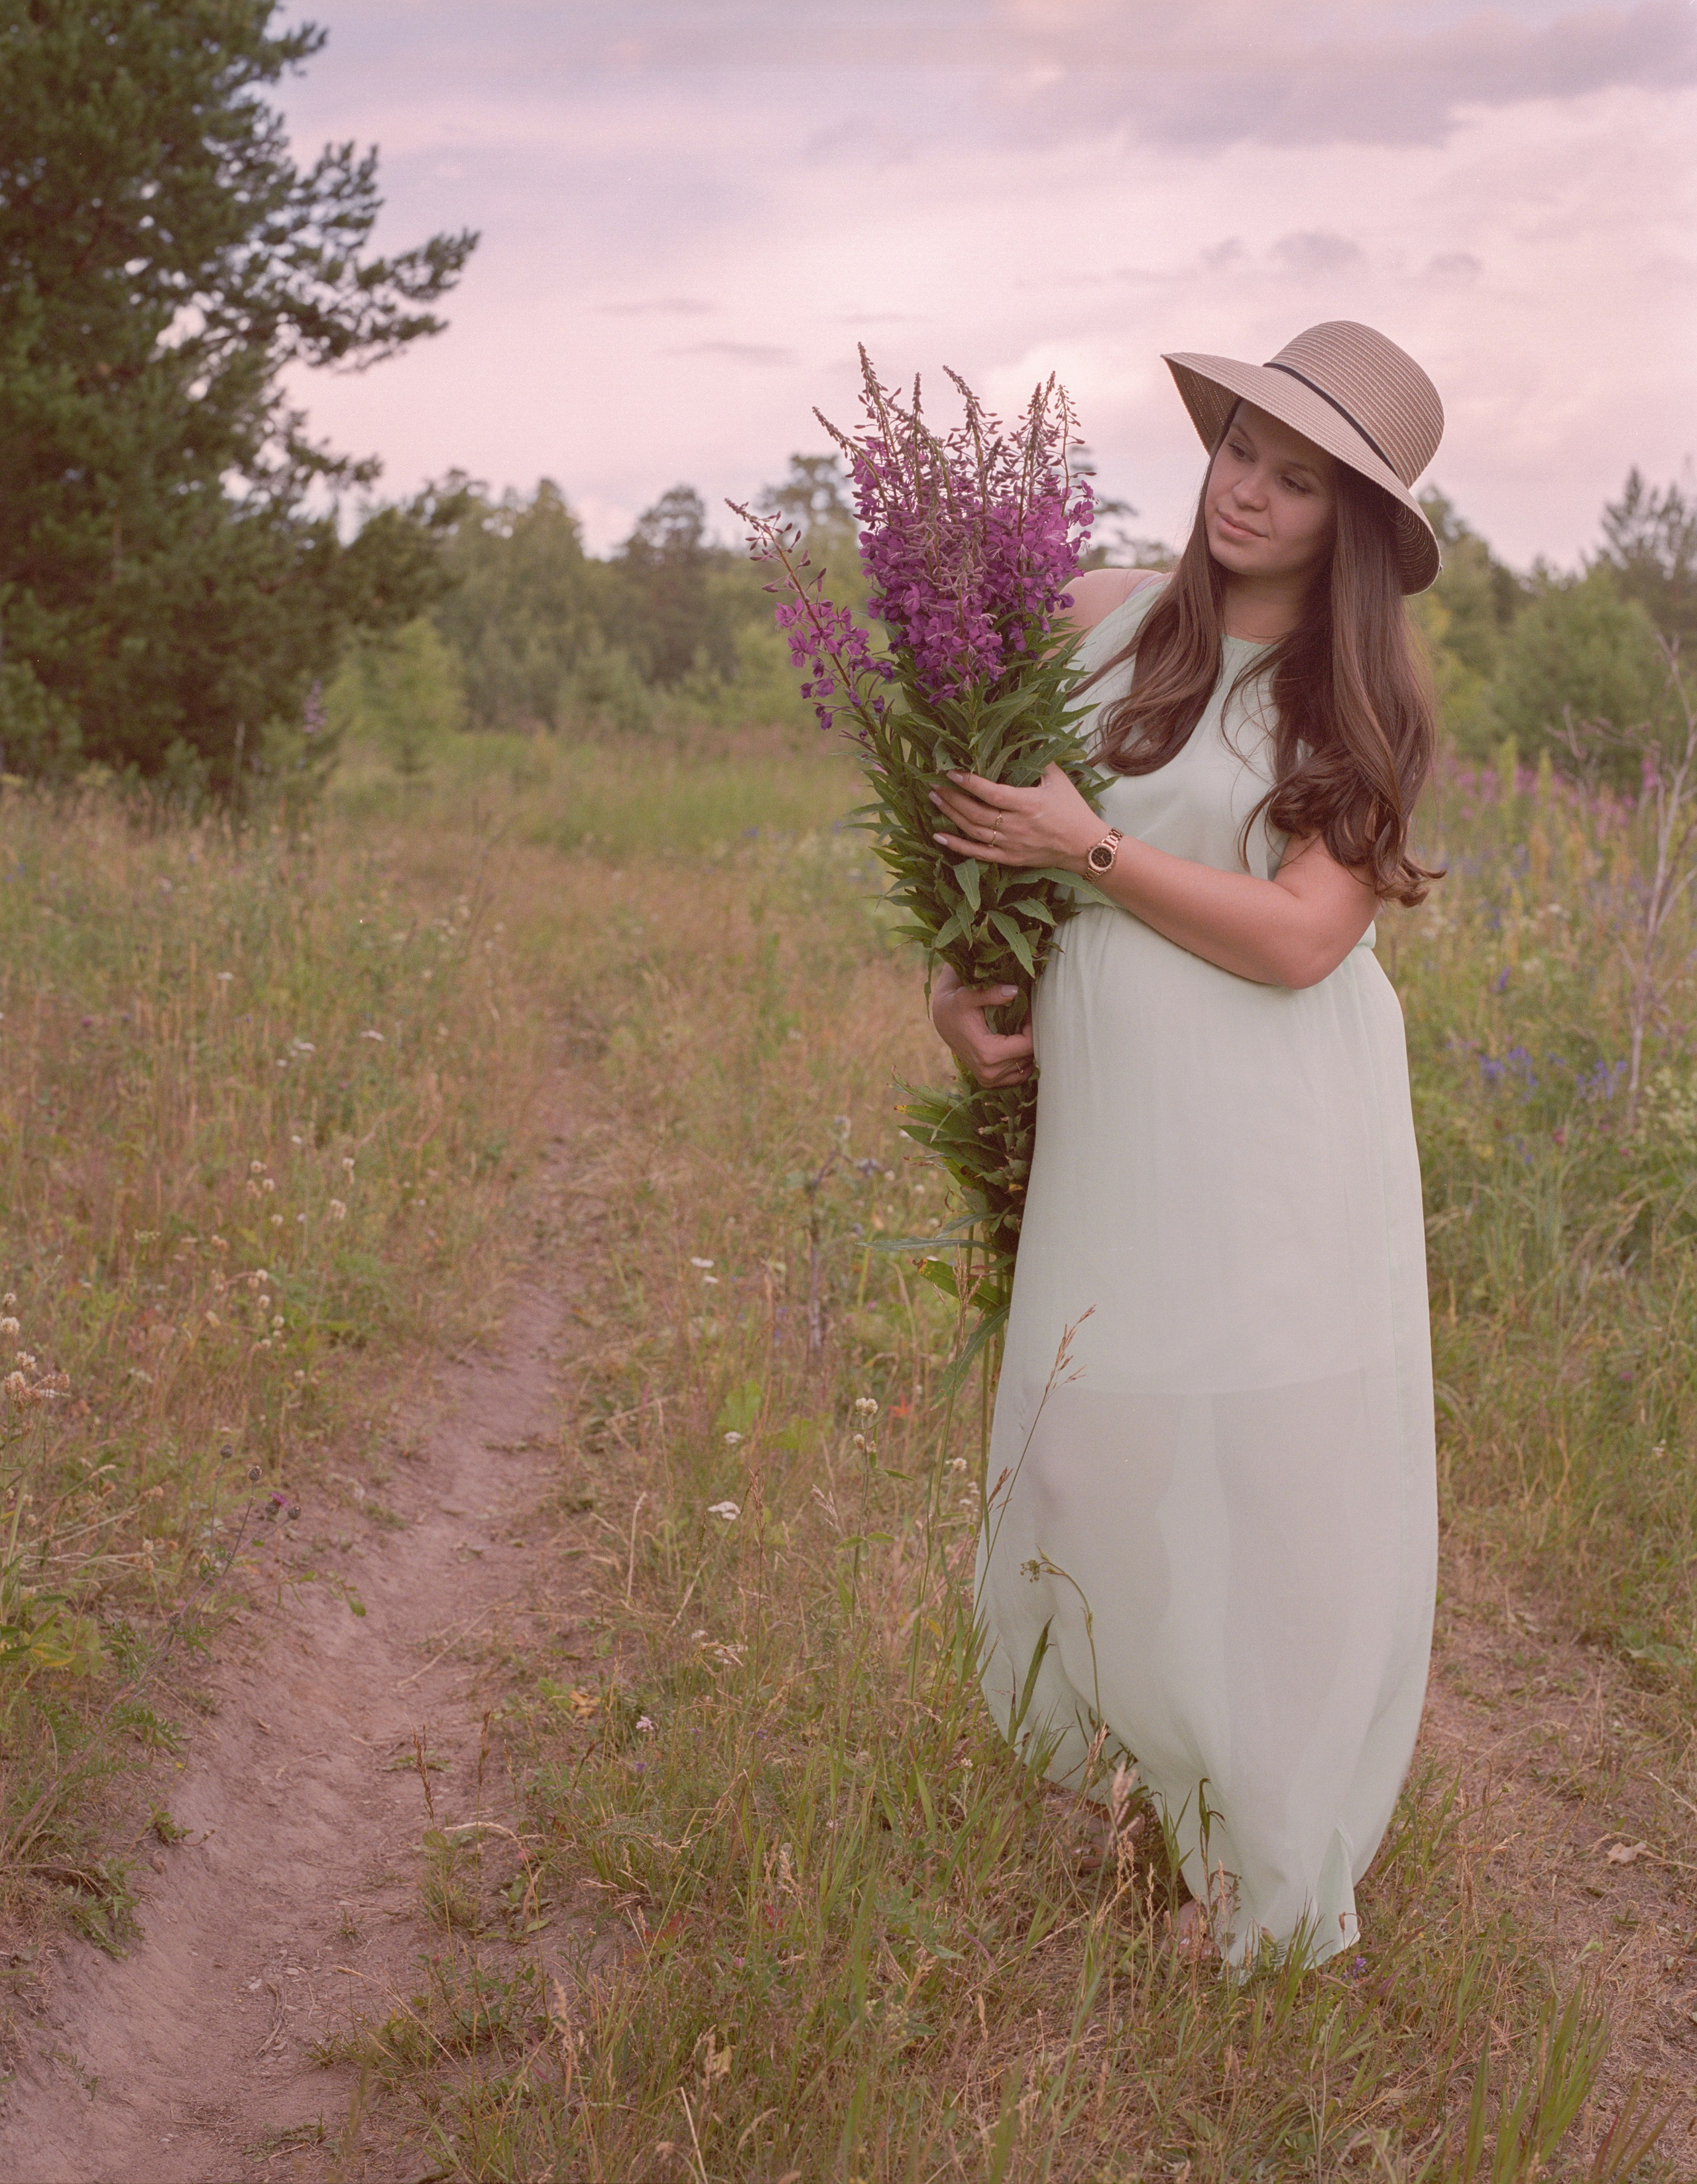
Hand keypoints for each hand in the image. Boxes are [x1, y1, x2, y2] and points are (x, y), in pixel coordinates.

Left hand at [929, 763, 1100, 871]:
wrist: (1085, 846)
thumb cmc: (1073, 809)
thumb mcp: (1058, 779)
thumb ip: (1039, 759)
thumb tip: (1024, 736)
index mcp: (1027, 804)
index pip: (991, 793)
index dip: (969, 782)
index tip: (951, 771)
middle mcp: (1016, 826)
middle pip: (975, 812)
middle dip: (951, 797)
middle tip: (933, 783)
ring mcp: (1010, 845)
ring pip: (972, 830)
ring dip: (950, 814)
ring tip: (934, 799)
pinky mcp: (1009, 858)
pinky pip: (978, 853)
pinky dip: (956, 846)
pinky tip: (939, 836)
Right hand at [929, 963, 1033, 1086]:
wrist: (943, 1021)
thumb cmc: (956, 1006)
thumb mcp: (968, 996)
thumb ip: (991, 993)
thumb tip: (1015, 991)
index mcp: (987, 1053)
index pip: (1028, 1045)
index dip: (1033, 1026)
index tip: (1026, 1011)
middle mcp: (989, 1072)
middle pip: (1028, 1056)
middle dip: (1030, 1035)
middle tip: (1022, 1018)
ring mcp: (989, 1080)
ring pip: (1026, 1066)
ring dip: (1026, 1048)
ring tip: (1017, 1030)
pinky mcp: (990, 1082)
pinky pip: (1019, 1077)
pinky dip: (1022, 1061)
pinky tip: (1015, 1046)